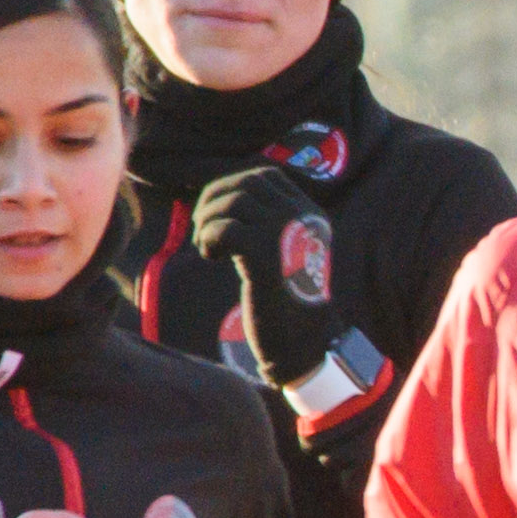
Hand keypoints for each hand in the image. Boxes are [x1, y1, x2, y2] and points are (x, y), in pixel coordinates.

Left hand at [183, 167, 343, 383]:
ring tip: (207, 246)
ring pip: (232, 202)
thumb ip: (268, 220)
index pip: (266, 175)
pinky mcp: (266, 255)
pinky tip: (211, 258)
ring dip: (208, 220)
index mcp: (312, 214)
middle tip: (203, 229)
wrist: (301, 342)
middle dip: (214, 199)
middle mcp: (303, 217)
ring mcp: (286, 233)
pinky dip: (208, 239)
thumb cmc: (286, 298)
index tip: (218, 212)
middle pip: (245, 182)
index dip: (232, 185)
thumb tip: (222, 193)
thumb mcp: (286, 249)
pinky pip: (224, 229)